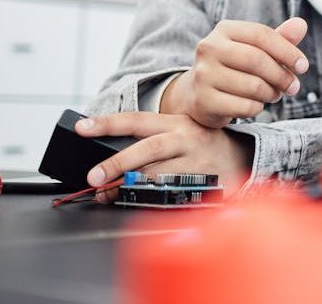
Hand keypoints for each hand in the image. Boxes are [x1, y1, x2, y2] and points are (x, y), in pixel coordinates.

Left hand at [76, 112, 253, 201]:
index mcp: (174, 122)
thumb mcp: (175, 131)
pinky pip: (171, 195)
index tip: (82, 128)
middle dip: (117, 163)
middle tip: (93, 177)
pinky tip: (135, 201)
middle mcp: (185, 139)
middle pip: (148, 148)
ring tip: (107, 194)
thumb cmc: (197, 143)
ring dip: (128, 187)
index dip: (107, 123)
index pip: (136, 120)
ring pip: (158, 175)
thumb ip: (146, 139)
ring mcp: (195, 162)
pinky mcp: (202, 183)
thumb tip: (102, 156)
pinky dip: (149, 200)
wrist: (239, 155)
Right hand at [162, 18, 308, 127]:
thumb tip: (301, 24)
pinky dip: (258, 108)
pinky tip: (256, 105)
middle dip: (282, 76)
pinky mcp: (203, 101)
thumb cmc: (236, 67)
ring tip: (274, 94)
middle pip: (257, 60)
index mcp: (224, 29)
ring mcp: (203, 75)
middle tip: (293, 86)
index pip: (262, 35)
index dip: (288, 51)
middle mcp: (209, 48)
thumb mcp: (257, 49)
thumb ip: (280, 38)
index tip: (303, 66)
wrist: (199, 94)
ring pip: (253, 86)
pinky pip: (244, 106)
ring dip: (272, 93)